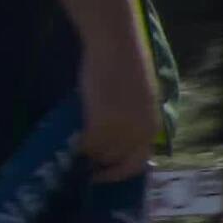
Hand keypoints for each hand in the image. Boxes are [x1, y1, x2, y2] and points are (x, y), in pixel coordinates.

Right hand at [79, 35, 157, 180]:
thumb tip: (112, 145)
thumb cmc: (125, 67)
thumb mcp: (137, 102)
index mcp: (150, 127)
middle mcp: (138, 133)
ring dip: (86, 151)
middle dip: (98, 162)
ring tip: (76, 142)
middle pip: (113, 161)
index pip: (136, 164)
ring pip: (97, 154)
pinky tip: (72, 135)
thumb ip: (130, 124)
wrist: (117, 47)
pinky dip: (77, 143)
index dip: (117, 173)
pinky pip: (85, 144)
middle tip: (81, 159)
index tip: (100, 174)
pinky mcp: (100, 124)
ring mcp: (119, 130)